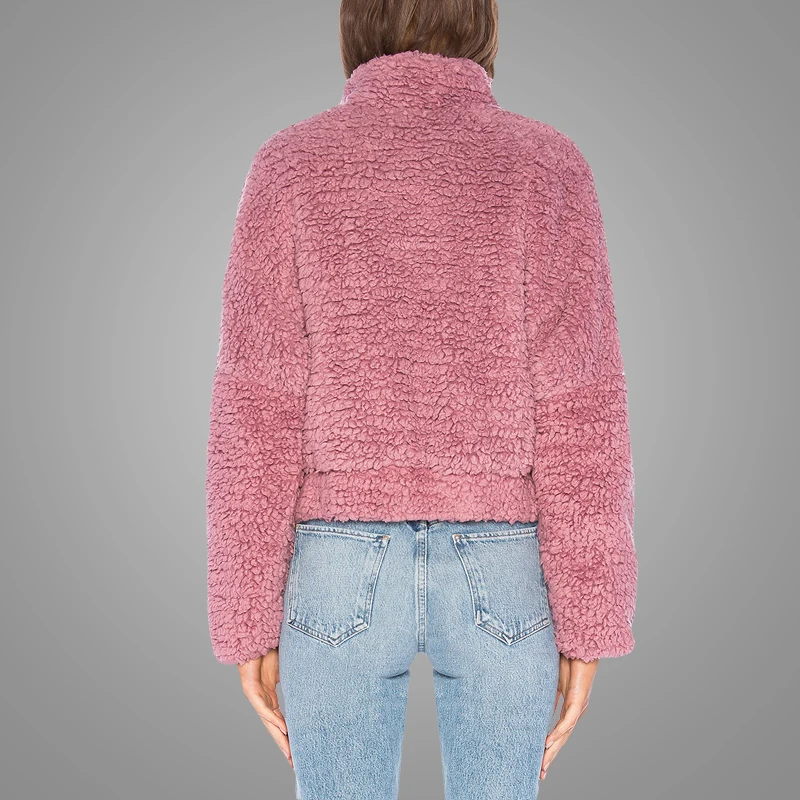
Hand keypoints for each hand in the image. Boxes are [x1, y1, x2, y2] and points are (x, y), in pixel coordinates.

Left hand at [238, 649, 292, 767]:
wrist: (254, 638)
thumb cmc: (269, 649)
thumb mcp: (288, 667)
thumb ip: (297, 678)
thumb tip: (317, 679)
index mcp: (270, 697)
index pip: (281, 721)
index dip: (289, 736)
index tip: (298, 750)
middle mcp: (263, 700)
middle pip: (274, 728)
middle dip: (284, 745)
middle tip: (294, 761)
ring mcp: (256, 696)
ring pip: (268, 722)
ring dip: (279, 737)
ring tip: (289, 752)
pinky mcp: (250, 689)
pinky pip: (263, 707)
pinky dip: (273, 719)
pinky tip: (283, 728)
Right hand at [540, 653, 597, 779]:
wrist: (581, 647)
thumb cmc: (569, 659)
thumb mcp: (554, 680)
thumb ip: (549, 694)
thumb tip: (538, 703)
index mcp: (570, 708)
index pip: (559, 732)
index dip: (550, 747)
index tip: (541, 760)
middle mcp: (576, 711)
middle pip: (562, 738)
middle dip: (551, 756)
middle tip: (541, 772)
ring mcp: (578, 707)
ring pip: (565, 734)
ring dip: (553, 749)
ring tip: (543, 762)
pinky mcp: (579, 700)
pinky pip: (567, 720)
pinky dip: (558, 732)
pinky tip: (549, 742)